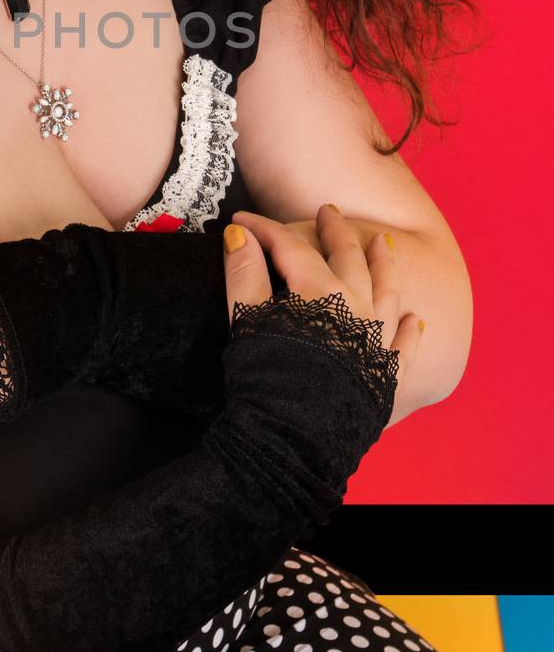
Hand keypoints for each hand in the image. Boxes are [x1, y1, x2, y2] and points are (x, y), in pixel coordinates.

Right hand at [225, 204, 422, 396]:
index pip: (290, 246)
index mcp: (318, 292)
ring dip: (384, 263)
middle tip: (329, 212)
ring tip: (384, 244)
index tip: (243, 219)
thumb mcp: (246, 320)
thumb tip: (238, 233)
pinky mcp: (388, 374)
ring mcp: (377, 339)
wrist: (293, 439)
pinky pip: (405, 345)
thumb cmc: (266, 377)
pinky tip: (413, 319)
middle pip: (347, 256)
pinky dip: (409, 330)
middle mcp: (355, 307)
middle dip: (335, 231)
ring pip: (386, 289)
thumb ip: (243, 273)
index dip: (264, 229)